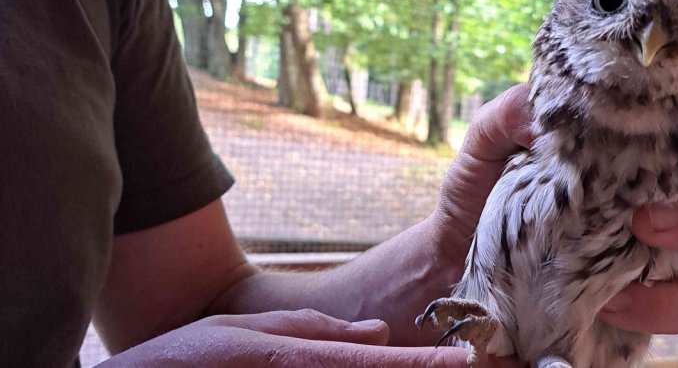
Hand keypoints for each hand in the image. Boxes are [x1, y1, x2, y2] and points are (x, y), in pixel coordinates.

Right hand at [99, 309, 490, 366]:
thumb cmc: (193, 356)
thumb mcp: (252, 330)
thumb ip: (318, 333)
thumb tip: (380, 335)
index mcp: (302, 363)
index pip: (378, 367)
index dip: (426, 365)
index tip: (467, 360)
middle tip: (458, 363)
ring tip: (432, 363)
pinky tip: (386, 363)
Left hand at [429, 75, 677, 334]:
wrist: (457, 274)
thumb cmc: (483, 200)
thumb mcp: (486, 150)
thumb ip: (508, 117)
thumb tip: (543, 102)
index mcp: (644, 141)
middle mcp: (672, 188)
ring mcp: (671, 245)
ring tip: (646, 224)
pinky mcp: (657, 299)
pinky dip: (664, 301)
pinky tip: (615, 296)